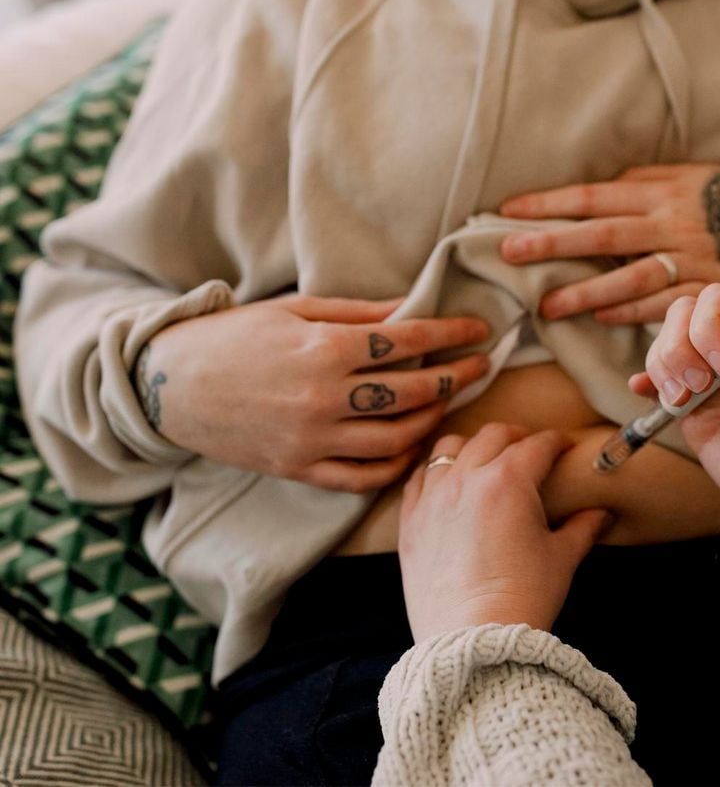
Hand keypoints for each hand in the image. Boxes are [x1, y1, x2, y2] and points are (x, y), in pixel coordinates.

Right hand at [137, 295, 489, 491]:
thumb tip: (411, 311)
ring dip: (433, 420)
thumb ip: (357, 314)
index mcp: (323, 349)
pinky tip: (413, 446)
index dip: (451, 331)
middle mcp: (323, 398)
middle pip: (411, 391)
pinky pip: (361, 477)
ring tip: (448, 402)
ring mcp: (311, 439)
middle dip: (456, 376)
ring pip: (395, 439)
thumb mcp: (294, 310)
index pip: (407, 341)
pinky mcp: (298, 469)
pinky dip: (395, 465)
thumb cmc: (234, 337)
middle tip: (481, 365)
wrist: (170, 385)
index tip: (481, 329)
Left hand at [398, 424, 609, 640]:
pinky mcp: (410, 522)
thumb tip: (603, 514)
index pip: (538, 445)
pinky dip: (435, 473)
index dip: (556, 441)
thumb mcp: (561, 560)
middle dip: (517, 436)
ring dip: (471, 447)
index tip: (566, 445)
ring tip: (484, 459)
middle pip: (493, 435)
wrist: (472, 640)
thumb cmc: (523, 599)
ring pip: (449, 447)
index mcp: (508, 481)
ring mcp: (432, 498)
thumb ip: (583, 528)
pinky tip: (446, 483)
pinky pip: (418, 480)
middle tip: (530, 447)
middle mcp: (466, 479)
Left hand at [500, 164, 719, 324]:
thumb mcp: (686, 176)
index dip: (550, 203)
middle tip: (509, 253)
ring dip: (586, 293)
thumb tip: (597, 190)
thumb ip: (642, 180)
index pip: (594, 196)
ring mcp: (689, 260)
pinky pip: (664, 305)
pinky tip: (601, 317)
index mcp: (660, 192)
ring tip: (548, 307)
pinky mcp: (707, 290)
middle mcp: (671, 224)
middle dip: (553, 243)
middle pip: (603, 235)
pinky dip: (631, 313)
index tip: (509, 209)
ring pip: (630, 277)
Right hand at [635, 264, 719, 586]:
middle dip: (681, 345)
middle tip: (703, 385)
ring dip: (663, 365)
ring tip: (684, 399)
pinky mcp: (693, 411)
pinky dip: (647, 382)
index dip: (710, 321)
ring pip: (666, 345)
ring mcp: (712, 379)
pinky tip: (647, 392)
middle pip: (684, 316)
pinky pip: (658, 382)